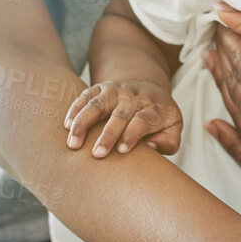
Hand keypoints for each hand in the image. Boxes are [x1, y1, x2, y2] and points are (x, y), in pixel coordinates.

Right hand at [64, 79, 182, 157]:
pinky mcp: (101, 88)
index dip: (133, 134)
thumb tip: (150, 147)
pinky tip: (66, 125)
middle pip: (120, 114)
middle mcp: (133, 97)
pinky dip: (75, 109)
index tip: (122, 150)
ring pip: (98, 104)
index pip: (143, 120)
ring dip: (83, 122)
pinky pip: (85, 96)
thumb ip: (168, 142)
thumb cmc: (160, 118)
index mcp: (153, 108)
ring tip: (73, 142)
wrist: (150, 90)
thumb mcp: (173, 129)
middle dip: (107, 134)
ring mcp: (116, 90)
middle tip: (97, 154)